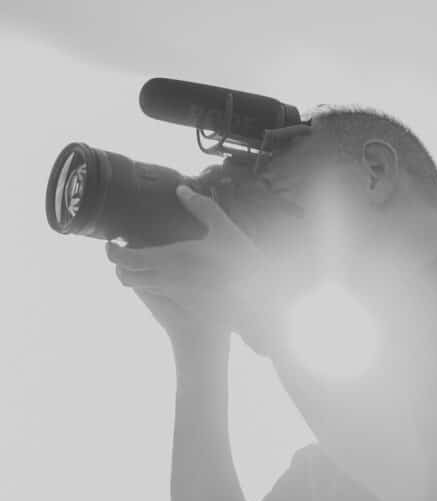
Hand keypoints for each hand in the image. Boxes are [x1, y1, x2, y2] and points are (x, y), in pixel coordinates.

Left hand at [107, 185, 277, 352]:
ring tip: (137, 261)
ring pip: (139, 287)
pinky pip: (155, 293)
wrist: (254, 302)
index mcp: (171, 259)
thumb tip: (181, 189)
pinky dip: (149, 282)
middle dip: (119, 264)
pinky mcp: (181, 304)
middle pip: (127, 276)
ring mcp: (173, 294)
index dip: (112, 251)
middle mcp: (166, 279)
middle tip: (120, 251)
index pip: (126, 258)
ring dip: (132, 275)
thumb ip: (202, 207)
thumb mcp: (223, 230)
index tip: (110, 243)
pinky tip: (160, 273)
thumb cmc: (241, 263)